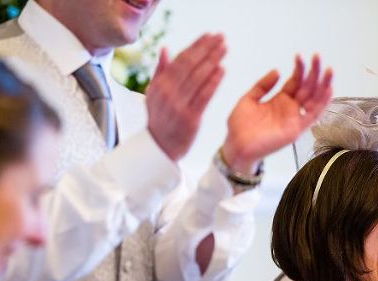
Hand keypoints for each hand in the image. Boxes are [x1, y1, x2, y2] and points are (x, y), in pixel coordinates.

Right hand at [146, 33, 226, 160]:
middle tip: (221, 37)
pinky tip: (222, 70)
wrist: (159, 149)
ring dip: (213, 60)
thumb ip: (161, 72)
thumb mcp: (153, 95)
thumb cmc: (159, 119)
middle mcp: (168, 93)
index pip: (180, 60)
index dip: (196, 46)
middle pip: (190, 65)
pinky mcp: (191, 118)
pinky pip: (204, 96)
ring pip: (198, 78)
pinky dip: (213, 82)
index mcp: (160, 85)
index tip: (209, 35)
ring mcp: (179, 106)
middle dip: (207, 49)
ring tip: (224, 48)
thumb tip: (166, 49)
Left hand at [221, 54, 332, 172]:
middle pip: (307, 87)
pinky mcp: (296, 129)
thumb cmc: (240, 127)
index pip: (295, 81)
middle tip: (317, 57)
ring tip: (328, 71)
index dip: (299, 69)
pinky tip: (328, 91)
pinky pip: (313, 116)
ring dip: (323, 85)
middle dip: (314, 72)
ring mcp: (294, 118)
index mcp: (279, 100)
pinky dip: (322, 104)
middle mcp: (290, 108)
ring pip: (314, 100)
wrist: (237, 146)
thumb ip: (263, 86)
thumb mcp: (248, 99)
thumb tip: (277, 71)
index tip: (299, 57)